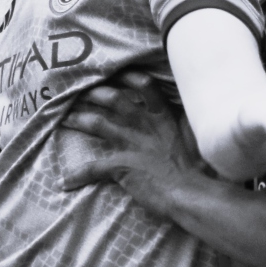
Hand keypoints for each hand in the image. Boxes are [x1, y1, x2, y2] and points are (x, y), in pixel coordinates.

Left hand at [61, 74, 205, 209]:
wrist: (193, 192)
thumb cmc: (200, 169)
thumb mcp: (198, 138)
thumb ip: (187, 125)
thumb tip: (190, 117)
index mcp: (164, 115)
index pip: (144, 85)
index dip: (128, 78)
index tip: (115, 74)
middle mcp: (144, 124)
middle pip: (114, 99)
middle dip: (94, 93)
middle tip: (79, 91)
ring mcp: (131, 143)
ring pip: (97, 124)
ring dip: (78, 119)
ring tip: (64, 118)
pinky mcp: (120, 166)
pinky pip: (93, 168)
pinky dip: (77, 175)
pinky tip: (66, 182)